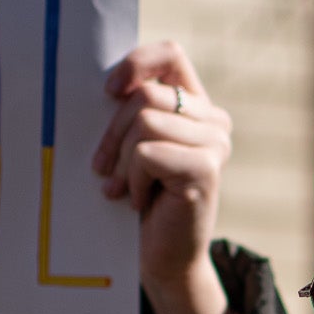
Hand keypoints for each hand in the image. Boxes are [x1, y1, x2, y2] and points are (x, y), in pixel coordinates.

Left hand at [92, 42, 233, 313]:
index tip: (107, 91)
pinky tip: (138, 201)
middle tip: (102, 167)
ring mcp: (214, 144)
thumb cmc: (139, 200)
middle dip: (112, 131)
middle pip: (146, 93)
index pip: (170, 54)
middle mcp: (213, 120)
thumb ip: (129, 112)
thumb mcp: (131, 147)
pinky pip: (147, 153)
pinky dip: (132, 179)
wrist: (161, 258)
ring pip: (144, 121)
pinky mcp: (206, 169)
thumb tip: (99, 85)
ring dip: (120, 161)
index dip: (136, 63)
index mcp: (195, 105)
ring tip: (121, 188)